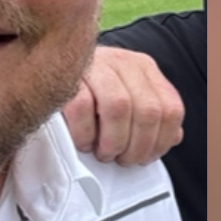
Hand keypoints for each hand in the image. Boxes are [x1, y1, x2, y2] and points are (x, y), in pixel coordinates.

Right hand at [63, 46, 184, 165]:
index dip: (161, 142)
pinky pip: (81, 107)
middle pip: (148, 111)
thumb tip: (173, 137)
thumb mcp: (127, 98)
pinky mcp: (67, 74)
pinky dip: (84, 134)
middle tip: (121, 159)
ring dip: (113, 142)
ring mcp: (95, 64)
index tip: (144, 158)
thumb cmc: (90, 92)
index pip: (171, 109)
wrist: (46, 69)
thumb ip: (150, 116)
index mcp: (143, 68)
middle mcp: (123, 61)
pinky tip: (83, 141)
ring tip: (103, 153)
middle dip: (137, 147)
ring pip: (119, 107)